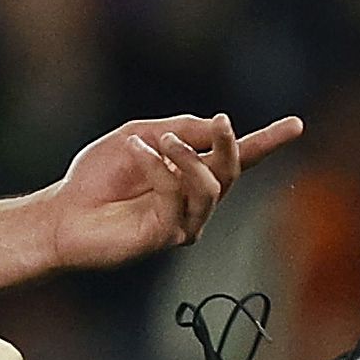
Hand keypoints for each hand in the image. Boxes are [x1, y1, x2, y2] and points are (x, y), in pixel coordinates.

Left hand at [44, 112, 302, 271]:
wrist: (62, 212)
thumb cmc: (98, 176)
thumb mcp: (139, 135)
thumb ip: (180, 129)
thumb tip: (218, 125)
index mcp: (192, 173)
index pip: (238, 158)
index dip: (267, 142)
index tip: (297, 125)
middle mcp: (194, 200)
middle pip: (232, 171)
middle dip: (230, 144)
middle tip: (220, 123)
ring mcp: (183, 221)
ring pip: (210, 187)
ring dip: (187, 157)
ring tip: (158, 140)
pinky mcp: (165, 235)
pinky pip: (176, 195)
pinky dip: (158, 167)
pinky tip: (136, 153)